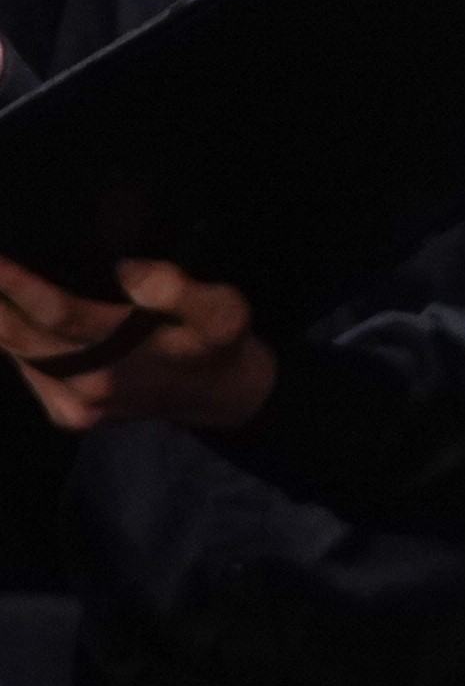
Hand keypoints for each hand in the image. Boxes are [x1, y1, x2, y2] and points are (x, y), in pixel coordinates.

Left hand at [0, 255, 273, 430]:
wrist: (222, 398)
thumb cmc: (218, 345)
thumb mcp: (223, 313)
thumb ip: (181, 291)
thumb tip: (128, 270)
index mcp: (126, 353)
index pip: (58, 313)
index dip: (18, 285)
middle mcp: (93, 383)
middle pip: (19, 336)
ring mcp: (77, 404)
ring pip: (15, 353)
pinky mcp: (69, 415)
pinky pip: (26, 372)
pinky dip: (10, 343)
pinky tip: (9, 319)